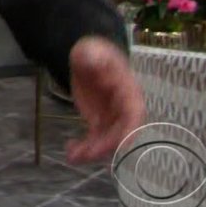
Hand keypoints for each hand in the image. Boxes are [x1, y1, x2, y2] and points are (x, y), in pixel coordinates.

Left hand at [64, 36, 144, 164]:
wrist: (87, 59)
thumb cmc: (93, 52)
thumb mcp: (91, 50)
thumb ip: (93, 55)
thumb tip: (95, 60)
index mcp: (127, 90)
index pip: (134, 113)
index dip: (130, 130)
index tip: (121, 144)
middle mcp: (123, 108)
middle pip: (119, 132)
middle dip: (105, 146)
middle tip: (87, 153)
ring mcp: (111, 117)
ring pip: (106, 140)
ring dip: (92, 152)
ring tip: (73, 156)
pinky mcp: (99, 122)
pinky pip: (94, 139)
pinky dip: (84, 148)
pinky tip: (70, 152)